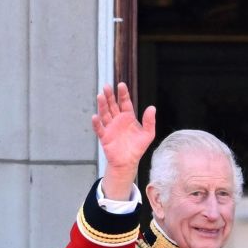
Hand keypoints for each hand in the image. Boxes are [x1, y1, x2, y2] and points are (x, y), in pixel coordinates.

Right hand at [93, 83, 155, 198]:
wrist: (128, 162)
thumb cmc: (138, 147)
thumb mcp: (148, 134)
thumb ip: (150, 121)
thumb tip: (152, 107)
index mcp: (128, 117)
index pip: (125, 102)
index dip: (123, 94)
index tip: (121, 85)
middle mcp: (118, 119)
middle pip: (112, 105)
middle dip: (109, 96)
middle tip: (106, 86)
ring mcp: (110, 127)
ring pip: (105, 114)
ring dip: (102, 105)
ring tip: (100, 96)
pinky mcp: (104, 136)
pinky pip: (99, 128)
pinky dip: (96, 123)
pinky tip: (95, 116)